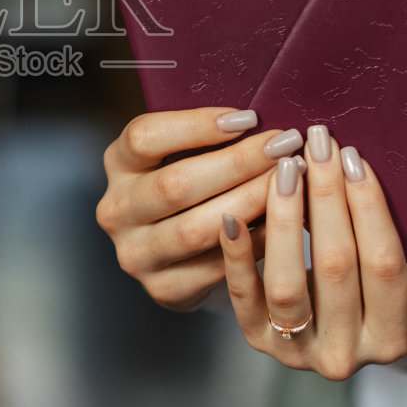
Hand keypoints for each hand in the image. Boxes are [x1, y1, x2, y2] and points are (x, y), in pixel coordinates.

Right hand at [97, 107, 305, 311]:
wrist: (179, 251)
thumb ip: (211, 135)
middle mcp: (117, 210)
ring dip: (250, 202)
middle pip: (175, 184)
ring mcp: (136, 254)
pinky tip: (283, 222)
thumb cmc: (193, 183)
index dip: (197, 125)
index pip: (145, 137)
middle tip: (283, 148)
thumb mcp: (184, 151)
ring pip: (196, 230)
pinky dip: (253, 243)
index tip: (249, 118)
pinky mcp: (163, 289)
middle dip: (238, 163)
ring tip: (290, 181)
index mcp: (118, 163)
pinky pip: (215, 267)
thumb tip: (262, 118)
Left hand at [219, 125, 406, 378]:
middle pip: (336, 266)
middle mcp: (345, 356)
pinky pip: (244, 294)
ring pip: (287, 282)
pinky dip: (238, 253)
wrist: (339, 334)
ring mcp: (298, 354)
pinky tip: (232, 213)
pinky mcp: (257, 341)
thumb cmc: (363, 284)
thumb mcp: (381, 267)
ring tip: (284, 169)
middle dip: (327, 198)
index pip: (384, 264)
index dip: (369, 207)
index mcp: (392, 338)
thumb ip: (369, 229)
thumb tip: (342, 157)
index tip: (352, 157)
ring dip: (285, 218)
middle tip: (316, 146)